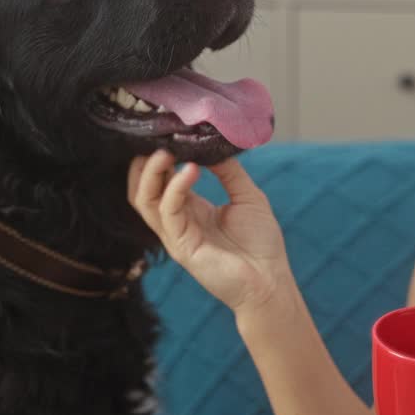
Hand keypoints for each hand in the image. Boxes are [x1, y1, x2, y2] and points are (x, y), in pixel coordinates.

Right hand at [129, 150, 293, 316]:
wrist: (271, 281)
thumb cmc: (261, 244)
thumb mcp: (247, 196)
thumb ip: (229, 171)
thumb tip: (214, 145)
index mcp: (191, 209)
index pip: (161, 180)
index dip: (159, 157)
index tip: (167, 133)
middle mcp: (178, 221)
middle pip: (143, 189)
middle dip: (144, 163)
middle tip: (158, 139)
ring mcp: (176, 235)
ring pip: (144, 200)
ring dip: (151, 172)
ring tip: (167, 151)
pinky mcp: (181, 247)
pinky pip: (168, 213)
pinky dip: (176, 188)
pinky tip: (191, 170)